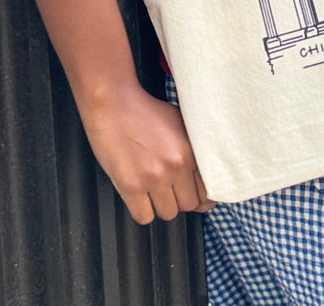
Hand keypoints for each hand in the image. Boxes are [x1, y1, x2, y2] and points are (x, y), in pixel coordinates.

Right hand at [79, 79, 214, 223]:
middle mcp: (175, 167)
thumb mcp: (182, 123)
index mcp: (190, 151)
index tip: (199, 197)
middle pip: (189, 205)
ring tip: (156, 191)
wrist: (115, 106)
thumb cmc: (147, 113)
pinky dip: (143, 211)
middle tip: (174, 190)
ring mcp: (152, 178)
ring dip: (163, 205)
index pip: (208, 191)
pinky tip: (141, 196)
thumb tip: (208, 171)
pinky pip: (144, 217)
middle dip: (182, 199)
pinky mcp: (130, 187)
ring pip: (168, 213)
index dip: (204, 196)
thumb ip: (196, 148)